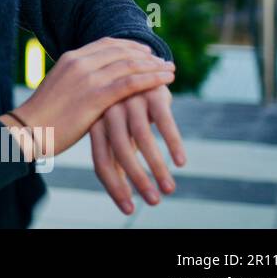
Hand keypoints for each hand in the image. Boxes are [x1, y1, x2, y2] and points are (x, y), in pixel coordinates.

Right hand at [5, 37, 174, 156]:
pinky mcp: (96, 96)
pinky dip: (151, 79)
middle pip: (121, 51)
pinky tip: (165, 81)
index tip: (145, 52)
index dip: (130, 46)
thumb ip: (78, 81)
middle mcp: (80, 62)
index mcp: (70, 58)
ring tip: (170, 70)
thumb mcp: (60, 88)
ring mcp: (88, 78)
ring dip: (154, 66)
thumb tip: (96, 84)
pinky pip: (131, 83)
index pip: (107, 44)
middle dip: (146, 54)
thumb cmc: (44, 116)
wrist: (29, 130)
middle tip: (163, 61)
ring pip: (130, 65)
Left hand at [90, 83, 187, 214]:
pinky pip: (164, 121)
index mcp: (95, 124)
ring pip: (142, 138)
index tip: (129, 210)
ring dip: (157, 167)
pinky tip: (181, 162)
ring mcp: (129, 99)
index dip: (115, 187)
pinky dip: (173, 143)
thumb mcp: (115, 132)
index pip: (101, 161)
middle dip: (137, 180)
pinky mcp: (151, 91)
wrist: (135, 67)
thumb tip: (122, 196)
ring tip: (170, 189)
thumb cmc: (124, 110)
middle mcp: (108, 111)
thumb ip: (116, 158)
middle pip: (119, 151)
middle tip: (154, 202)